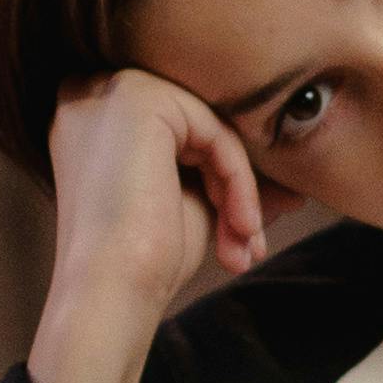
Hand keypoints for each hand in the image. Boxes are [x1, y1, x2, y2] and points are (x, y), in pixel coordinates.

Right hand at [25, 73, 267, 382]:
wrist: (109, 291)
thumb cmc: (140, 262)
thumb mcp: (192, 210)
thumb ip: (227, 185)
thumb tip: (288, 192)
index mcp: (95, 121)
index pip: (180, 134)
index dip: (219, 178)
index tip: (248, 229)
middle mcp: (94, 96)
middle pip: (196, 128)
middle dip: (234, 186)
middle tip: (252, 244)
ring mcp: (114, 91)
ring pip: (210, 129)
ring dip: (240, 191)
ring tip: (244, 248)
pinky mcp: (139, 98)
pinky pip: (216, 132)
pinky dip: (239, 182)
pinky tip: (241, 228)